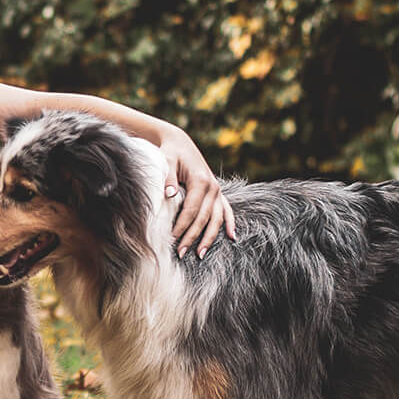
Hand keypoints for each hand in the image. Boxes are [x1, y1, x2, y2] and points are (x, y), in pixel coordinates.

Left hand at [158, 127, 236, 257]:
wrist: (180, 143)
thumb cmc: (170, 153)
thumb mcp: (167, 160)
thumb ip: (168, 177)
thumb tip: (169, 195)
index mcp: (201, 180)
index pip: (192, 210)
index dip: (182, 226)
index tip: (171, 239)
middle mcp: (213, 187)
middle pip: (204, 218)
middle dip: (192, 237)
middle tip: (180, 253)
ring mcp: (217, 191)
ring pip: (216, 219)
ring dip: (209, 238)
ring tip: (200, 254)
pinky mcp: (217, 192)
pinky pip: (227, 210)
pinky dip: (230, 223)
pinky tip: (232, 237)